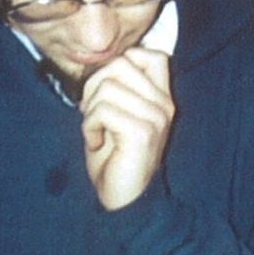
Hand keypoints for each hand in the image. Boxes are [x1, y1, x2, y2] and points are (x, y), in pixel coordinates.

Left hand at [79, 46, 174, 210]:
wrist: (124, 198)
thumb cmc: (115, 157)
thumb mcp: (118, 116)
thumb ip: (117, 90)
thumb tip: (102, 66)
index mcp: (162, 99)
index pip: (152, 55)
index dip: (123, 61)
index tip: (107, 89)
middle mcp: (164, 105)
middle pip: (121, 64)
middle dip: (94, 85)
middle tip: (92, 112)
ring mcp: (156, 118)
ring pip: (106, 87)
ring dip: (90, 111)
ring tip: (95, 131)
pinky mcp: (142, 132)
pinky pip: (102, 110)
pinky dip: (89, 127)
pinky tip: (95, 143)